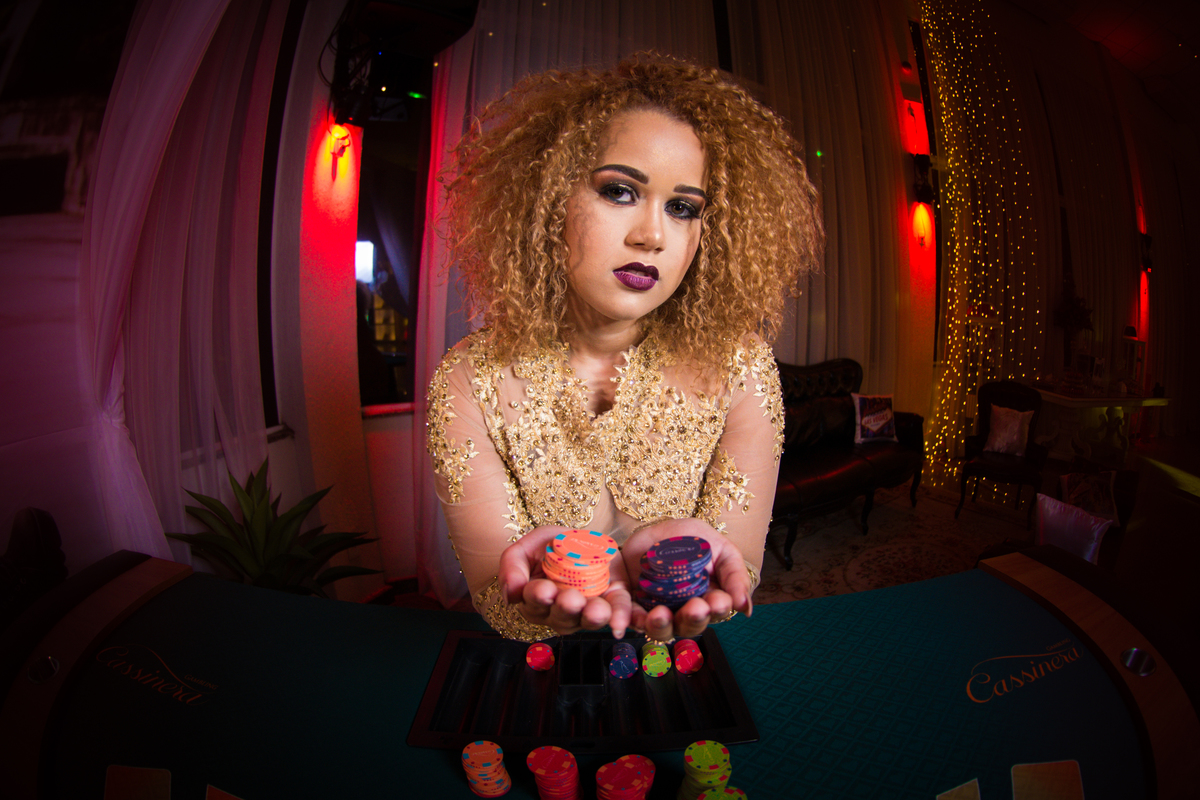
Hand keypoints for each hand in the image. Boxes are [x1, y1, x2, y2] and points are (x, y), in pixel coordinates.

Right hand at [498, 526, 633, 637]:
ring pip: (587, 619)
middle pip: (561, 617)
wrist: (583, 538)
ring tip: (597, 610)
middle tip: (571, 599)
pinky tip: (620, 625)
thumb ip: (512, 566)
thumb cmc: (551, 546)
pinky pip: (617, 613)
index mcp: (535, 599)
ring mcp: (586, 610)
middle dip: (566, 608)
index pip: (533, 602)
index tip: (544, 589)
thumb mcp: (528, 546)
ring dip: (593, 617)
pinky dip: (620, 619)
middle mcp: (559, 611)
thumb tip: (512, 593)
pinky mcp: (613, 600)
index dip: (538, 598)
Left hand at [621, 518, 752, 641]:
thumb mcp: (723, 551)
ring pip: (659, 629)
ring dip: (660, 625)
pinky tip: (624, 623)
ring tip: (661, 614)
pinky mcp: (632, 605)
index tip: (719, 601)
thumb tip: (745, 608)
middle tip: (695, 607)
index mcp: (708, 602)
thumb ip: (736, 577)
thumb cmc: (696, 540)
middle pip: (688, 626)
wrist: (661, 527)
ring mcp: (658, 611)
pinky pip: (629, 617)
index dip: (717, 610)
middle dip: (692, 619)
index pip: (715, 613)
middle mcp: (683, 612)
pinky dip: (626, 620)